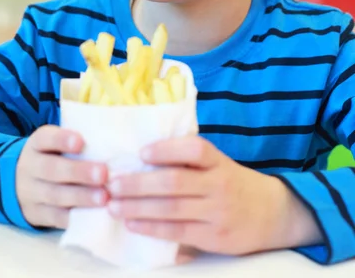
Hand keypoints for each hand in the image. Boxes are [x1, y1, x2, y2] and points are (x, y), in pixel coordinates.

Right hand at [16, 125, 108, 228]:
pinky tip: (95, 215)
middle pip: (52, 169)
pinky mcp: (37, 215)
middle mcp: (30, 167)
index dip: (62, 140)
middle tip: (103, 174)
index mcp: (36, 144)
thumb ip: (76, 141)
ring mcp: (31, 193)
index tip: (80, 142)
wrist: (18, 183)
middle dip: (78, 172)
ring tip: (104, 198)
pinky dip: (76, 218)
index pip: (46, 138)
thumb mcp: (54, 144)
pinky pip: (56, 218)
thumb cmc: (52, 157)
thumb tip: (112, 139)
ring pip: (55, 196)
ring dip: (81, 197)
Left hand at [107, 136, 321, 254]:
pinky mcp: (215, 238)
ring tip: (113, 205)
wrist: (273, 213)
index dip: (166, 150)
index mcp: (218, 161)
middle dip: (139, 183)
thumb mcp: (219, 164)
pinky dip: (152, 228)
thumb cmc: (233, 183)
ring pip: (172, 209)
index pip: (194, 149)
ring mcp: (218, 213)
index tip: (141, 152)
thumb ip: (190, 162)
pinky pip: (178, 232)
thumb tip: (142, 158)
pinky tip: (133, 224)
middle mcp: (219, 184)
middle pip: (174, 182)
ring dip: (138, 207)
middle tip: (112, 183)